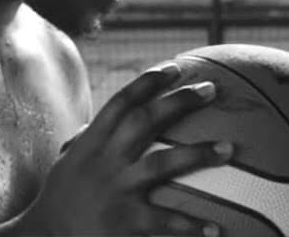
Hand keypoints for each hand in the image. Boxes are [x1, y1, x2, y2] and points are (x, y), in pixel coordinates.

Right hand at [20, 63, 231, 236]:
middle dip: (179, 102)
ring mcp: (117, 189)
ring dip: (198, 154)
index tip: (176, 67)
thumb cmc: (59, 197)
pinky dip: (191, 225)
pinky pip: (164, 221)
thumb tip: (106, 116)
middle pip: (146, 121)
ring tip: (229, 148)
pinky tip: (216, 229)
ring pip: (162, 164)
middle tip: (211, 89)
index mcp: (93, 142)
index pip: (122, 102)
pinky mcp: (126, 221)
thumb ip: (87, 137)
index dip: (149, 82)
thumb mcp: (67, 160)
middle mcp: (106, 160)